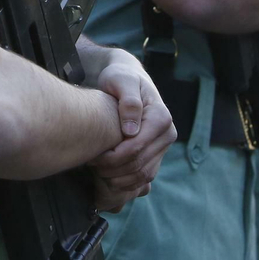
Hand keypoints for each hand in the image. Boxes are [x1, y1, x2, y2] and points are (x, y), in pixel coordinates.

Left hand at [86, 51, 175, 210]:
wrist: (126, 79)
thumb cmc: (120, 77)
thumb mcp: (121, 80)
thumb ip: (128, 101)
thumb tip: (132, 131)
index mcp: (161, 117)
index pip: (136, 148)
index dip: (113, 158)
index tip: (92, 157)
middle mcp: (167, 133)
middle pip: (140, 164)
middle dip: (113, 170)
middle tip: (91, 165)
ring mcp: (163, 146)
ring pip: (143, 175)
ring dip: (119, 179)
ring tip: (97, 171)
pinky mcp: (157, 154)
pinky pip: (144, 177)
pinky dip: (127, 182)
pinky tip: (108, 177)